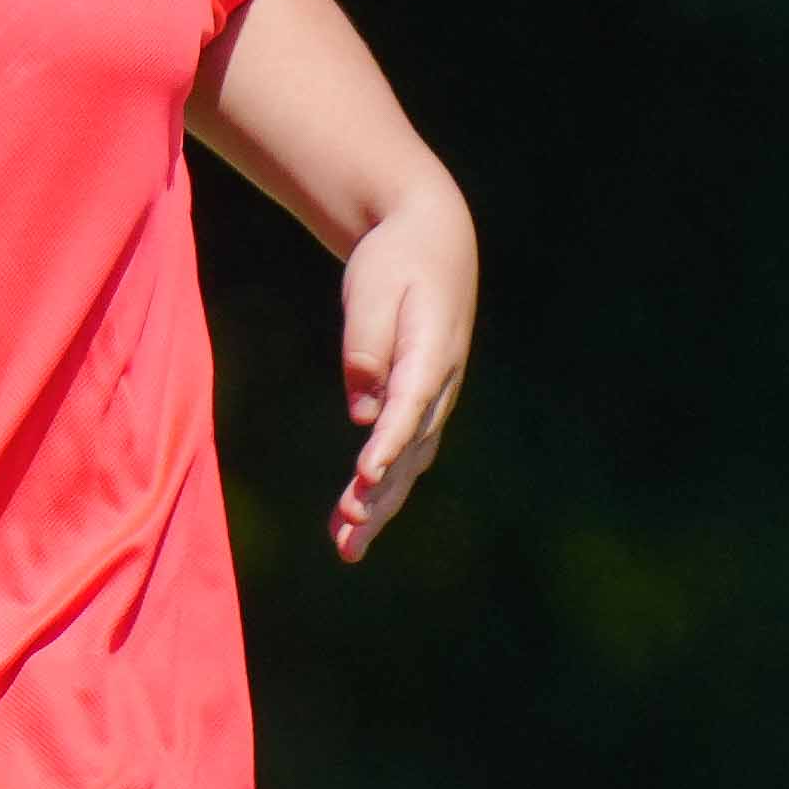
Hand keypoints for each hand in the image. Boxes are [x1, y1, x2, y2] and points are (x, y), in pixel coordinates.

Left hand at [329, 189, 474, 560]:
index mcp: (434, 352)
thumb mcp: (374, 287)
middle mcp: (442, 384)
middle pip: (410, 449)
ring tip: (346, 548)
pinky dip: (380, 488)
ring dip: (379, 506)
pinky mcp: (420, 404)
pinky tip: (353, 523)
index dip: (388, 445)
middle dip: (380, 495)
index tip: (366, 476)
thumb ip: (366, 344)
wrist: (434, 241)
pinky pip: (402, 453)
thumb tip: (362, 408)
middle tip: (349, 534)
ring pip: (408, 461)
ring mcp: (435, 398)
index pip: (409, 406)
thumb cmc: (397, 259)